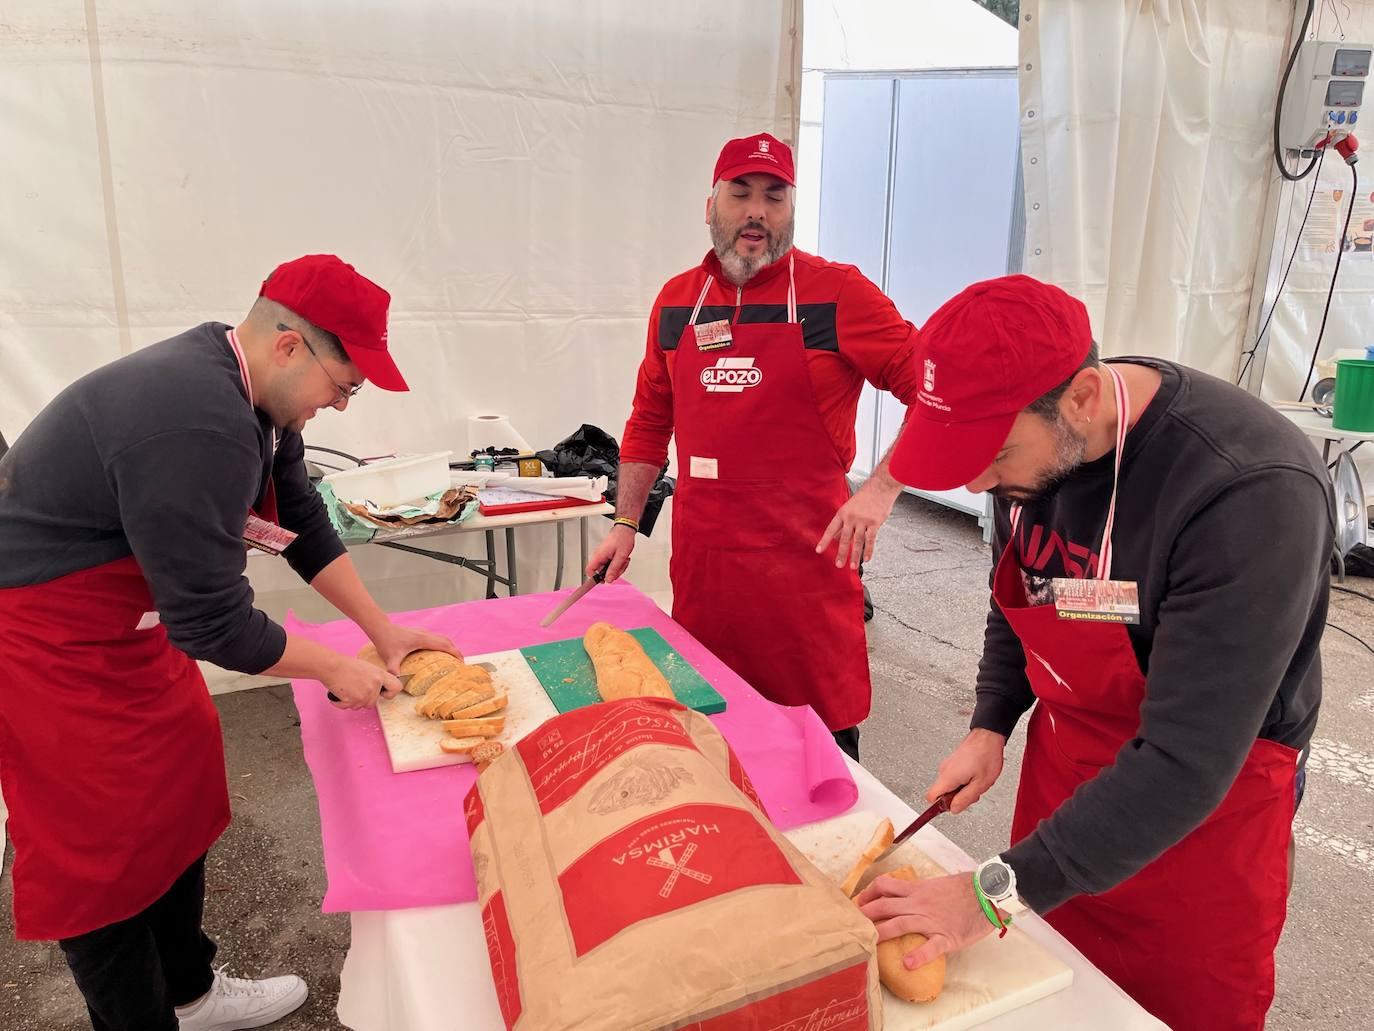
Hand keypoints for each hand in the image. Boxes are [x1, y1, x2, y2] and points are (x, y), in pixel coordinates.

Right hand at [323, 656, 403, 709]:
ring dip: (352, 701)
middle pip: (373, 702)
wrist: (332, 666)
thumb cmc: (347, 666)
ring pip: (360, 706)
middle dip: (363, 699)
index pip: (396, 687)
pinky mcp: (353, 700)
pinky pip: (348, 707)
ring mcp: (364, 693)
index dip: (390, 693)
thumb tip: (378, 690)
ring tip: (346, 688)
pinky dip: (341, 703)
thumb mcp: (368, 668)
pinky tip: (339, 692)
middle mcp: (375, 685)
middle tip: (354, 688)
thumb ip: (376, 679)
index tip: (382, 693)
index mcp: (380, 675)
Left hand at [368, 624, 461, 675]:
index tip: (461, 662)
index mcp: (423, 640)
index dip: (455, 653)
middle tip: (460, 663)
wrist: (381, 628)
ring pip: (442, 638)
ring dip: (449, 647)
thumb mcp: (390, 658)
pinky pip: (436, 638)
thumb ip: (394, 670)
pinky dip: (442, 645)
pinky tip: (438, 653)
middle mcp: (426, 634)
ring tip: (452, 658)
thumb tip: (397, 682)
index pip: (444, 645)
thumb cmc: (386, 642)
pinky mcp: (419, 633)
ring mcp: (423, 632)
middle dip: (455, 651)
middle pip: (446, 641)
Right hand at [586, 524, 635, 582]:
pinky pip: (610, 564)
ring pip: (607, 569)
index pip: (589, 570)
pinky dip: (617, 564)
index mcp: (599, 555)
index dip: (594, 577)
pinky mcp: (607, 555)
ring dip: (617, 568)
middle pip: (601, 572)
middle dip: (612, 572)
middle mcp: (599, 555)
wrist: (625, 529)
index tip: (602, 581)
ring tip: (623, 561)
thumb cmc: (623, 539)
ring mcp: (603, 555)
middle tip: (620, 567)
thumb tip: (608, 580)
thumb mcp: (620, 556)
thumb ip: (614, 569)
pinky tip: (622, 559)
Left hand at [815, 474, 900, 569]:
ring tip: (852, 566)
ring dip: (855, 556)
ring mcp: (863, 520)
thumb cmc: (866, 496)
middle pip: (844, 539)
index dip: (824, 540)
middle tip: (838, 565)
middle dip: (841, 553)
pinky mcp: (875, 523)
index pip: (831, 529)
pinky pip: (870, 540)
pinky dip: (869, 550)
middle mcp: (851, 517)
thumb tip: (837, 537)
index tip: (819, 550)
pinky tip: (867, 558)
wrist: (881, 486)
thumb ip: (844, 522)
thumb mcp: (850, 507)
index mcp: (843, 513)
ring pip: (857, 542)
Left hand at [855, 873, 994, 967]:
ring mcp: (931, 920)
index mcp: (917, 889)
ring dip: (881, 932)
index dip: (867, 894)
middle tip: (851, 924)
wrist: (987, 892)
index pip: (884, 886)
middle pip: (884, 905)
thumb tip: (904, 894)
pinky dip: (919, 955)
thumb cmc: (964, 888)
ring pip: (900, 924)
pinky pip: (931, 946)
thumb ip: (919, 890)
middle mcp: (919, 903)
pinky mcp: (946, 936)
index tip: (857, 902)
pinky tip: (908, 964)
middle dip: (865, 914)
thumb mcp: (936, 883)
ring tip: (867, 942)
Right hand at [928, 729, 1005, 812]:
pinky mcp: (953, 761)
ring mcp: (948, 764)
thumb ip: (965, 799)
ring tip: (977, 779)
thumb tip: (954, 809)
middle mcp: (944, 770)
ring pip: (950, 785)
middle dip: (958, 797)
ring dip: (963, 787)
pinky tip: (977, 773)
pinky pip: (955, 777)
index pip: (931, 797)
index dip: (940, 806)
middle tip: (974, 791)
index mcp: (948, 777)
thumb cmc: (986, 755)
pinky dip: (965, 779)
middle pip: (943, 793)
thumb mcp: (980, 784)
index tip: (951, 807)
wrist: (988, 735)